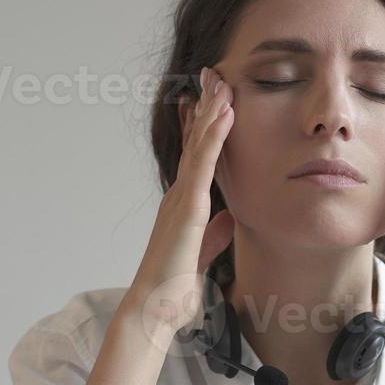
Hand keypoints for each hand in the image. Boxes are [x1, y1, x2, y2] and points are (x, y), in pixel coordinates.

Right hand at [126, 66, 237, 343]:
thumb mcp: (203, 254)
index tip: (209, 101)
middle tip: (213, 75)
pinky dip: (214, 136)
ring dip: (210, 110)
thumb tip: (228, 219)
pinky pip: (204, 164)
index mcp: (184, 205)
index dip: (201, 128)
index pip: (195, 158)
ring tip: (220, 80)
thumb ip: (214, 235)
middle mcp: (180, 195)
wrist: (156, 309)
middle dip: (205, 107)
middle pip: (195, 142)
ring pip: (198, 144)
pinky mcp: (188, 207)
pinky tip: (225, 114)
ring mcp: (182, 198)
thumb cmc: (174, 289)